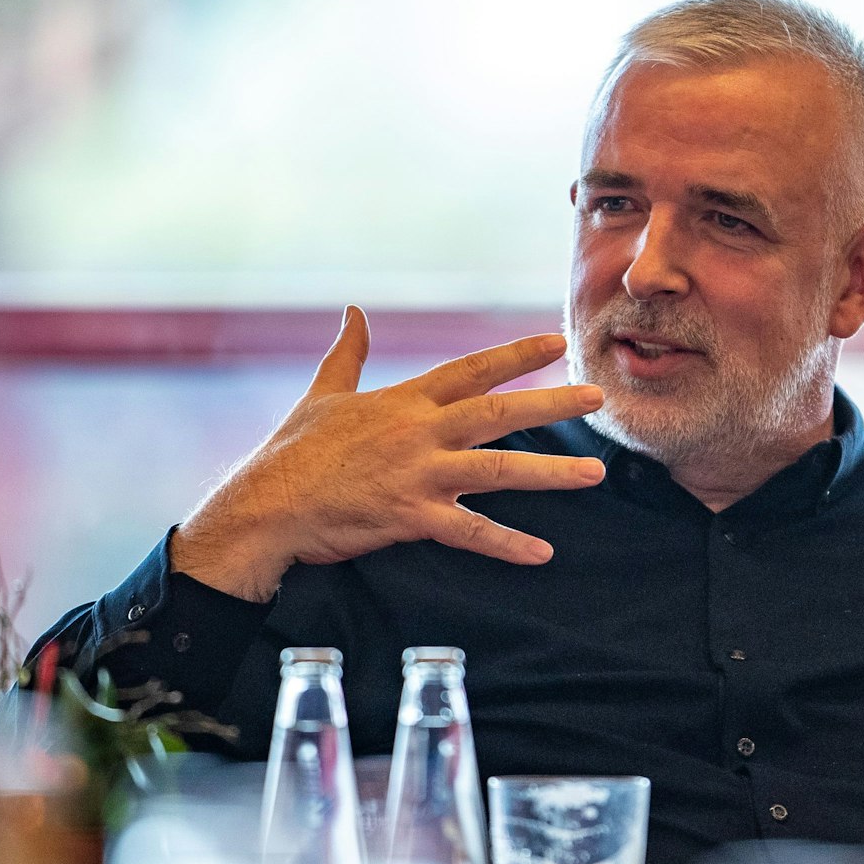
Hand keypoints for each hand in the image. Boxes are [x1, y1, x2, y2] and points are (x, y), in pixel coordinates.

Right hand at [171, 306, 606, 600]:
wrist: (266, 505)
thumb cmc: (294, 452)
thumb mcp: (323, 393)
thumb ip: (348, 352)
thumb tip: (353, 311)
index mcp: (403, 401)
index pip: (470, 369)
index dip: (514, 355)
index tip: (555, 342)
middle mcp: (418, 432)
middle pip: (497, 412)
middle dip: (551, 404)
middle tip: (598, 396)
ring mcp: (417, 474)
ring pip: (496, 470)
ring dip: (550, 474)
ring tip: (595, 474)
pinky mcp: (409, 516)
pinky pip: (469, 532)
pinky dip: (507, 544)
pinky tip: (542, 553)